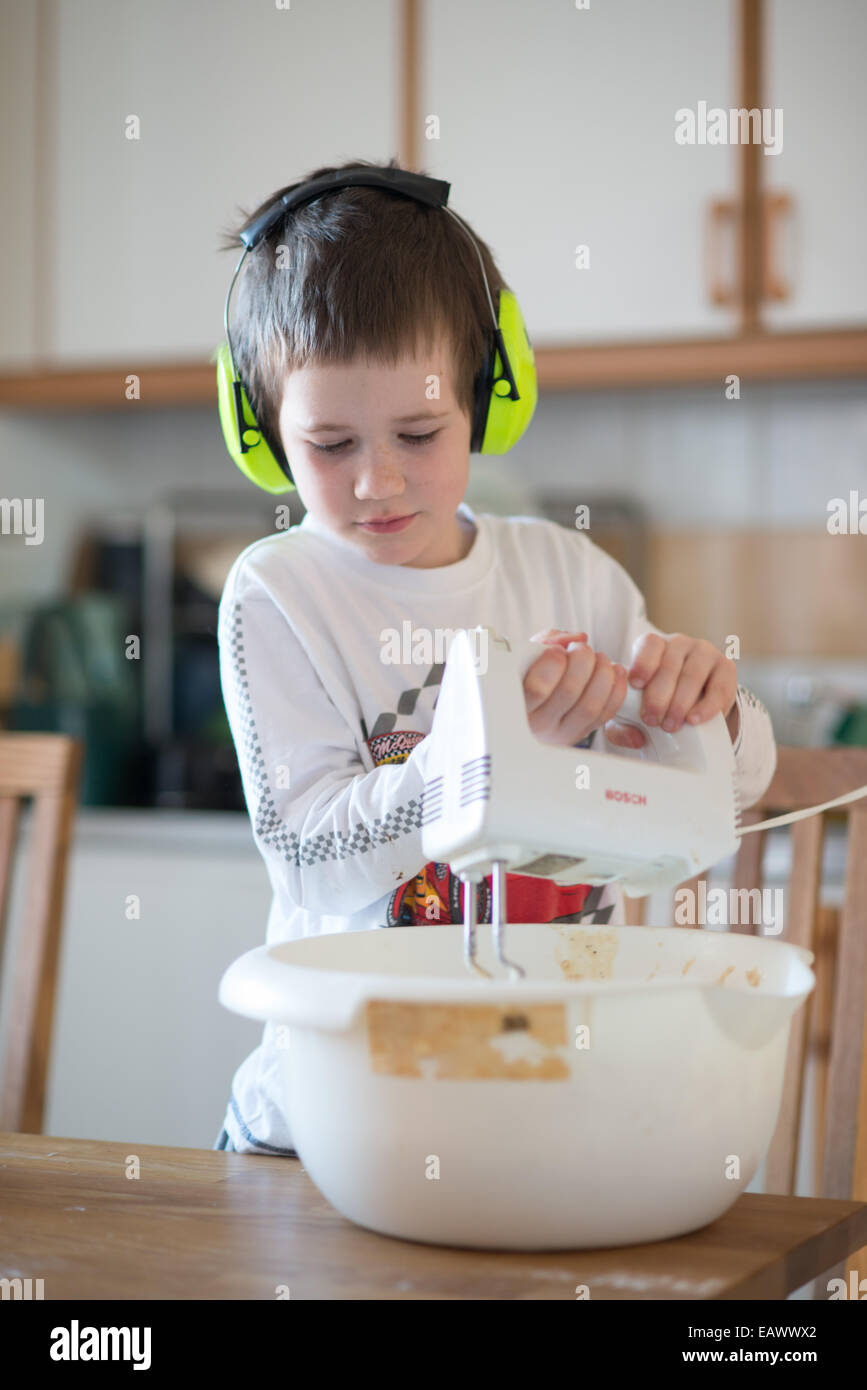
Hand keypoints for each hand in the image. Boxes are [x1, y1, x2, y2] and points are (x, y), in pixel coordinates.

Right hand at [523, 629, 631, 746]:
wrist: (533, 708)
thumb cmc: (528, 677)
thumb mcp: (527, 655)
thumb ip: (547, 640)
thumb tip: (578, 637)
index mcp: (520, 704)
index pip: (537, 689)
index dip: (553, 663)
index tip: (557, 650)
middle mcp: (540, 724)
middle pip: (569, 692)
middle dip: (581, 660)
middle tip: (580, 648)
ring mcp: (563, 733)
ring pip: (591, 705)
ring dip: (602, 673)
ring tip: (599, 658)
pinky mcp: (583, 733)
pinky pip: (606, 713)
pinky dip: (616, 688)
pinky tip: (614, 671)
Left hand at [526, 629, 738, 748]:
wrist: (694, 709)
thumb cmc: (657, 705)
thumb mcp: (634, 714)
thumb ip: (622, 725)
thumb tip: (634, 738)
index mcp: (654, 647)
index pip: (649, 644)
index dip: (642, 662)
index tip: (635, 684)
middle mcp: (680, 644)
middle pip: (670, 664)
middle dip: (659, 695)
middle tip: (652, 719)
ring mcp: (705, 653)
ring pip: (693, 674)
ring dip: (681, 702)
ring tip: (671, 725)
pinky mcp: (726, 669)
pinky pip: (719, 686)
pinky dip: (707, 706)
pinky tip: (694, 719)